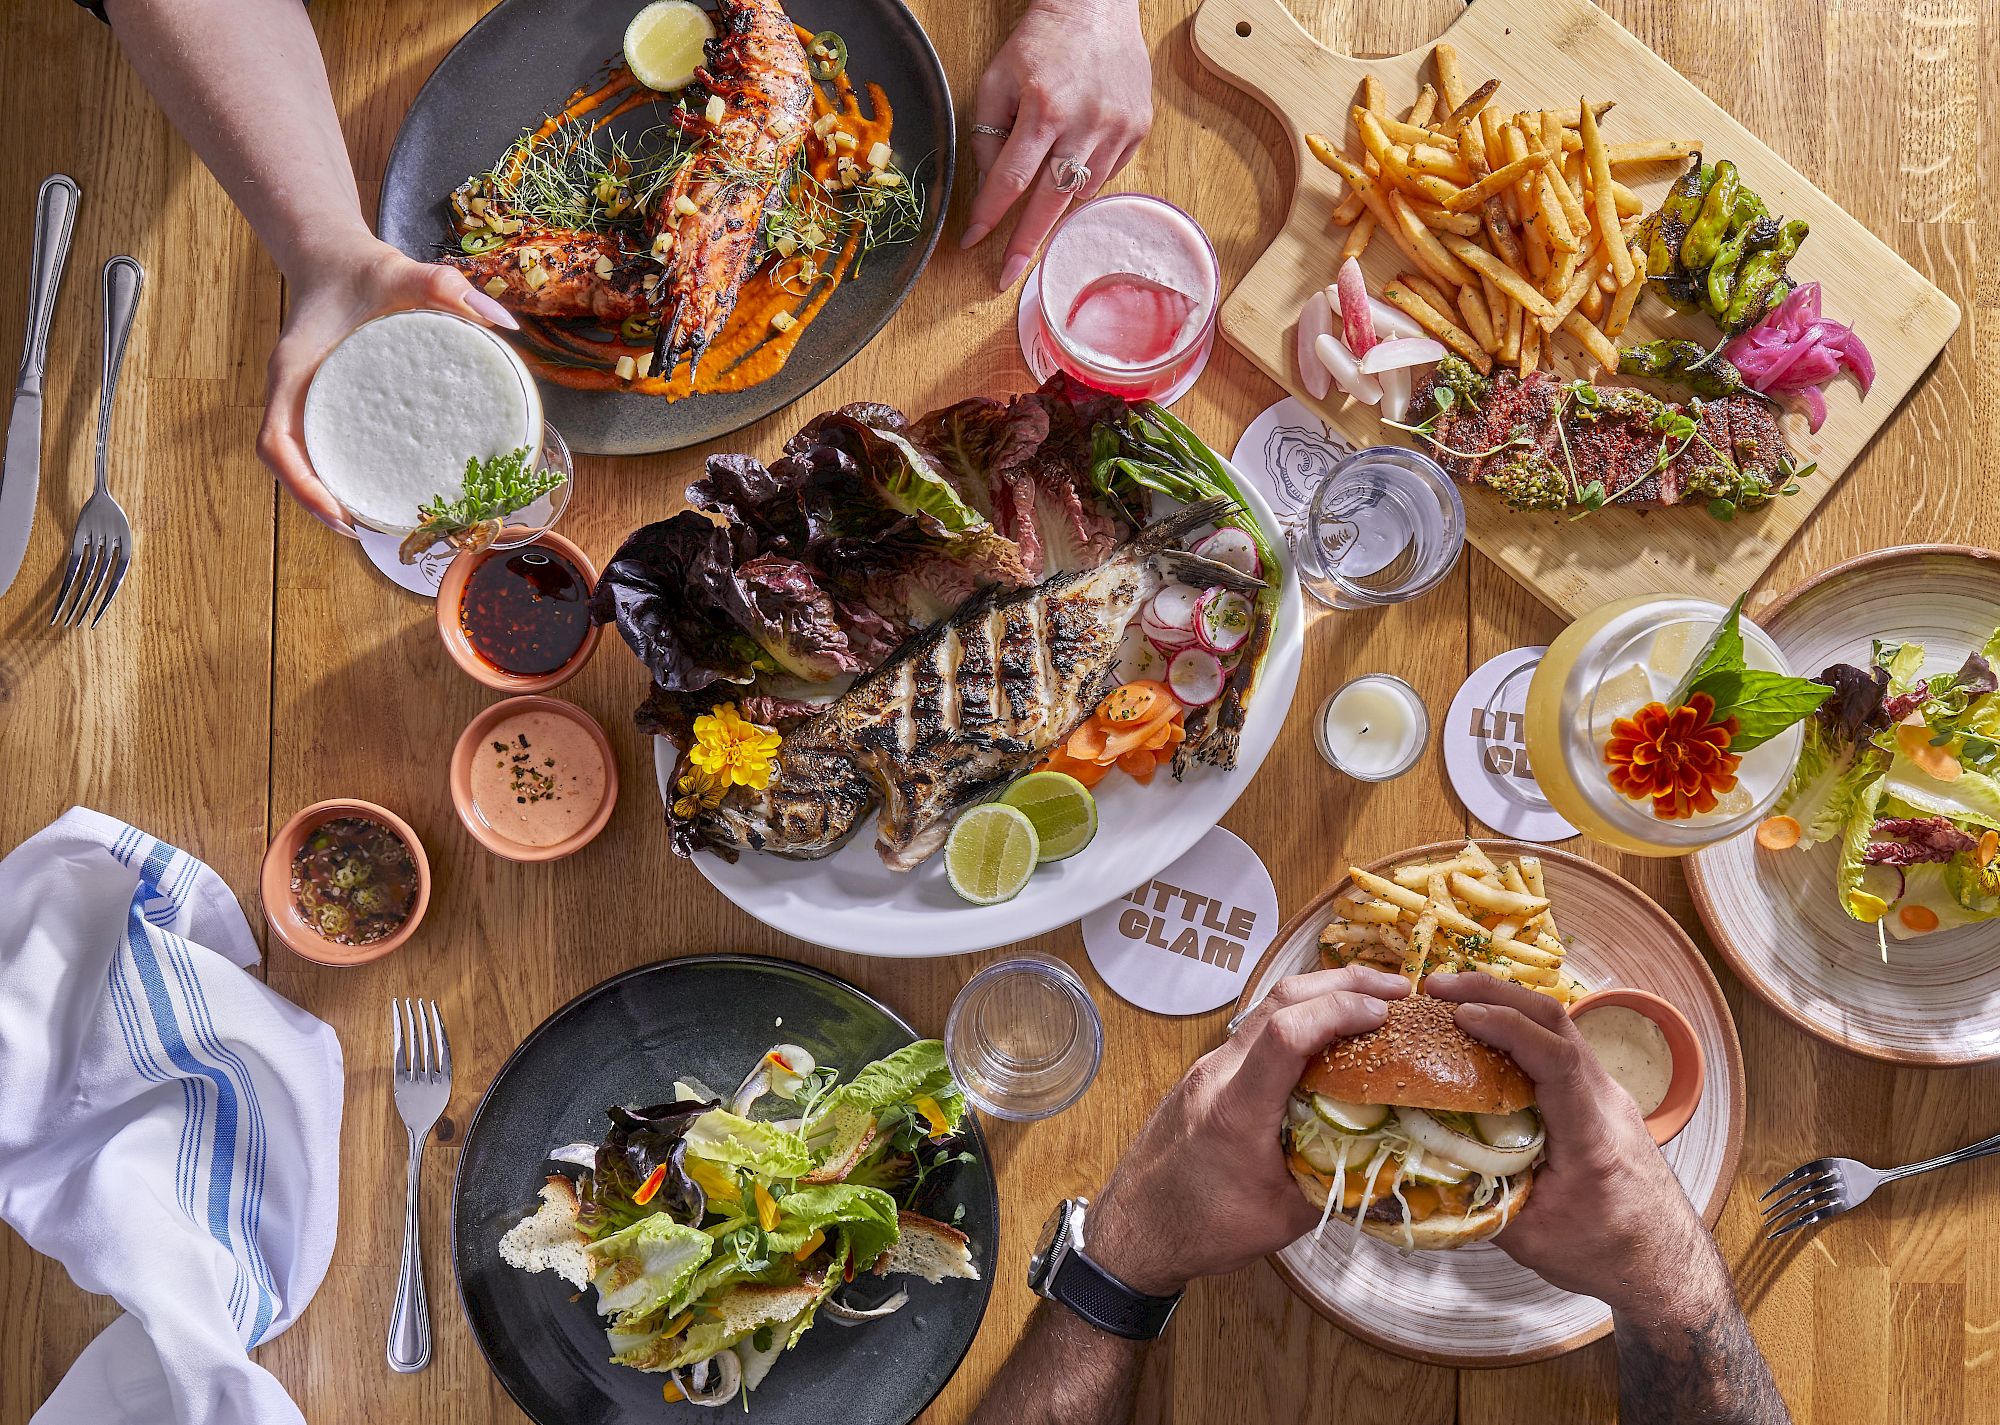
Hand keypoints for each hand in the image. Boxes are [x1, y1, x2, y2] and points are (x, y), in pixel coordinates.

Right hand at [257, 236, 517, 534]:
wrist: (336, 255)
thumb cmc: (364, 268)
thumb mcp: (403, 270)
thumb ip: (449, 286)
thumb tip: (505, 323)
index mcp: (294, 371)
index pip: (276, 444)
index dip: (302, 488)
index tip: (340, 516)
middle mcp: (293, 392)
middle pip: (291, 465)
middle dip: (321, 505)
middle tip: (370, 531)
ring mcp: (305, 399)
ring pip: (303, 461)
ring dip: (329, 496)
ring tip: (377, 523)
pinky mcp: (324, 401)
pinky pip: (321, 445)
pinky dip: (341, 473)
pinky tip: (381, 487)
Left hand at [962, 0, 1153, 288]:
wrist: (1098, 7)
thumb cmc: (1041, 42)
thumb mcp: (997, 79)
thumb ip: (988, 134)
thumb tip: (991, 187)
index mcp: (1044, 107)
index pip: (1011, 179)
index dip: (990, 215)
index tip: (973, 243)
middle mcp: (1085, 122)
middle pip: (1050, 201)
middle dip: (1025, 245)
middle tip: (1006, 278)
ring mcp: (1118, 128)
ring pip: (1080, 191)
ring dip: (1055, 202)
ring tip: (1040, 200)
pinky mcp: (1138, 129)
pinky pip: (1105, 175)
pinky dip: (1083, 179)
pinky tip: (1073, 162)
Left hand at [1084, 965, 1410, 1295]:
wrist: (1134, 1230)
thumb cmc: (1200, 1229)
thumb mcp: (1283, 1218)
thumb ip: (1338, 1184)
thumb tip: (1396, 1161)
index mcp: (1235, 1110)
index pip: (1286, 1033)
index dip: (1339, 1011)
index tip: (1385, 1013)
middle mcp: (1217, 1075)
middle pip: (1279, 1000)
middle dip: (1343, 984)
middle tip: (1396, 991)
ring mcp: (1207, 1068)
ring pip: (1265, 1008)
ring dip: (1320, 994)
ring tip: (1370, 999)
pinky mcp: (1206, 1073)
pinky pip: (1255, 1030)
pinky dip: (1297, 1018)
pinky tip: (1326, 1031)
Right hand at [1425, 973, 1716, 1316]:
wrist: (1665, 1264)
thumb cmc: (1605, 1255)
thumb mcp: (1531, 1239)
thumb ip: (1477, 1198)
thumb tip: (1417, 1166)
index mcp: (1592, 1133)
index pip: (1557, 1058)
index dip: (1507, 1027)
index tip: (1460, 1016)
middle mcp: (1606, 1100)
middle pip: (1556, 1021)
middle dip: (1495, 992)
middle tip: (1437, 985)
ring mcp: (1606, 1094)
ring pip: (1559, 1027)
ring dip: (1505, 1002)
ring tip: (1451, 998)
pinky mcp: (1597, 1098)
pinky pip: (1557, 1045)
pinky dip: (1517, 1026)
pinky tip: (1483, 1032)